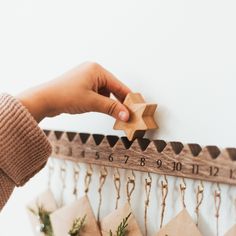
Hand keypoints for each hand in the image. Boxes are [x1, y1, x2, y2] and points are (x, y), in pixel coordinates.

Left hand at [16, 62, 130, 122]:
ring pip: (104, 92)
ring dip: (107, 102)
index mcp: (96, 70)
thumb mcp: (92, 102)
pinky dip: (99, 101)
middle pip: (112, 88)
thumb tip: (126, 115)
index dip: (128, 98)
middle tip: (126, 113)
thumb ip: (111, 108)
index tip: (136, 107)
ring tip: (110, 112)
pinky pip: (96, 93)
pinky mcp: (81, 84)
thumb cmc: (64, 96)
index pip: (118, 85)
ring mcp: (86, 77)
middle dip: (118, 101)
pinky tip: (97, 107)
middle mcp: (92, 70)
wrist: (43, 99)